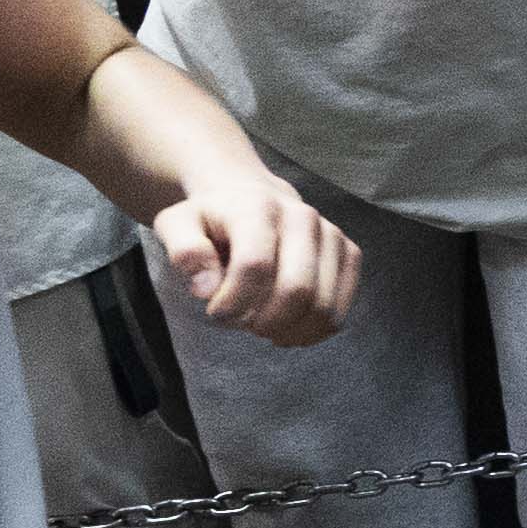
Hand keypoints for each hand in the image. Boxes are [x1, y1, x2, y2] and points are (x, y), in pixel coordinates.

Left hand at [155, 165, 357, 346]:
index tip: (215, 312)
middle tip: (241, 322)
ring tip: (261, 326)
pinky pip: (340, 309)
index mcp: (259, 208)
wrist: (250, 197)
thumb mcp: (177, 225)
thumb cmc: (210, 219)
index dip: (233, 302)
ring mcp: (332, 235)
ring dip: (288, 329)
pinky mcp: (349, 253)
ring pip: (322, 305)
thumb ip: (184, 252)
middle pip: (297, 289)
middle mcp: (304, 217)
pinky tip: (287, 328)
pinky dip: (313, 331)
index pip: (255, 266)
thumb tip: (207, 288)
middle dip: (263, 321)